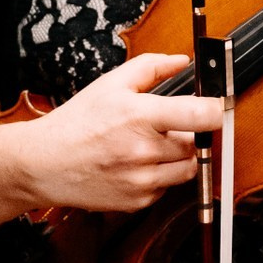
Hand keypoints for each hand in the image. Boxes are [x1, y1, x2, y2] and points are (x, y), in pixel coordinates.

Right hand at [14, 53, 226, 212]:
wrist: (45, 164)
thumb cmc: (76, 123)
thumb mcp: (111, 84)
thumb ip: (151, 67)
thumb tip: (181, 61)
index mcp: (140, 116)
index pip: (200, 116)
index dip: (216, 109)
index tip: (217, 106)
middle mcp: (145, 151)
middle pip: (196, 143)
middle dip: (188, 133)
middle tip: (167, 126)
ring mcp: (143, 180)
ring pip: (188, 168)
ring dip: (179, 156)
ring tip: (151, 145)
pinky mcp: (139, 201)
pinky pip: (168, 187)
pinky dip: (161, 175)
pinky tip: (138, 164)